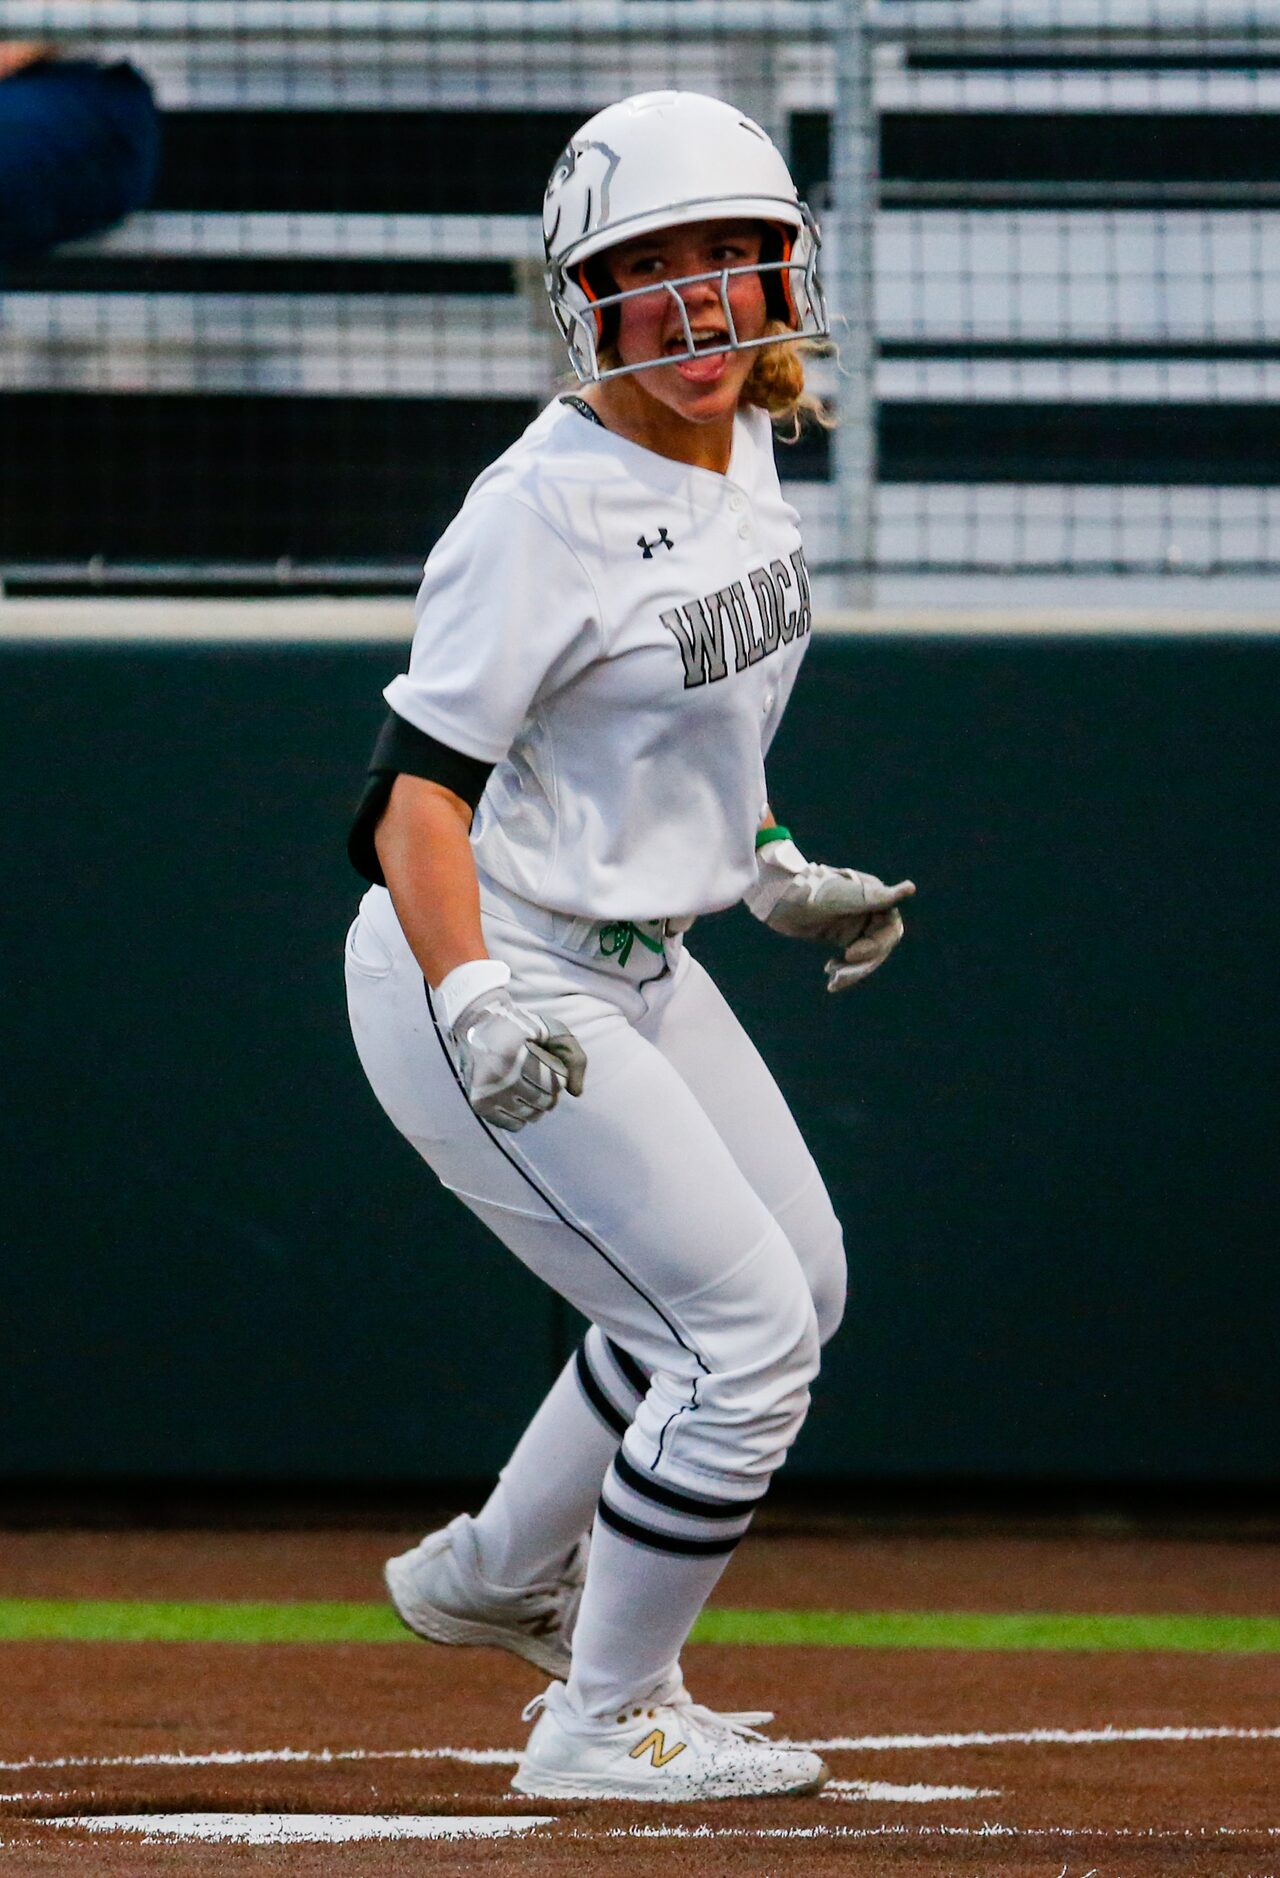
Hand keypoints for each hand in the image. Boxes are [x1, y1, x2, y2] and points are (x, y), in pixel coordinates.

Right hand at [452, 985, 586, 1131]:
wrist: (476, 1027)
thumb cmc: (522, 1030)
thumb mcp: (552, 1031)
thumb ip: (574, 1056)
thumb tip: (576, 1092)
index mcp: (514, 1053)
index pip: (555, 1082)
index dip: (558, 1072)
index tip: (544, 1058)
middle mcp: (497, 1075)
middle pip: (545, 1101)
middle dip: (550, 1090)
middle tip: (536, 1071)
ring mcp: (486, 1092)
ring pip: (531, 1115)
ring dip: (537, 1104)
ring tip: (526, 1082)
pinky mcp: (479, 1105)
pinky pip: (515, 1125)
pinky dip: (521, 1114)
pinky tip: (515, 1096)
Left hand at [743, 836, 913, 990]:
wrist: (780, 896)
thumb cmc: (814, 891)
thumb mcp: (848, 896)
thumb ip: (879, 896)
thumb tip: (910, 888)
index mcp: (875, 898)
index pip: (891, 930)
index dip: (876, 946)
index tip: (852, 954)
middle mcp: (869, 911)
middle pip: (879, 946)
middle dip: (862, 964)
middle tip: (839, 976)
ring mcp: (854, 924)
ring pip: (865, 956)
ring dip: (852, 971)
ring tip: (833, 981)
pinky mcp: (839, 935)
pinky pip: (850, 958)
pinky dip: (843, 969)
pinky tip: (829, 974)